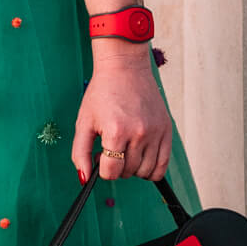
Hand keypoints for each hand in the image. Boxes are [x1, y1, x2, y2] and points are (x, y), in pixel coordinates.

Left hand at [72, 43, 170, 183]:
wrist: (124, 66)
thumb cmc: (103, 92)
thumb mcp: (84, 121)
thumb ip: (80, 153)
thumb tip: (84, 179)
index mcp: (116, 131)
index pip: (111, 172)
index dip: (102, 169)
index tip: (100, 156)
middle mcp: (139, 133)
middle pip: (128, 172)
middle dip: (116, 166)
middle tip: (111, 148)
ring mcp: (155, 132)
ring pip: (146, 172)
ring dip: (133, 167)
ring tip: (126, 149)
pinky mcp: (166, 129)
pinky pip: (163, 165)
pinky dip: (152, 169)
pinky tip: (141, 156)